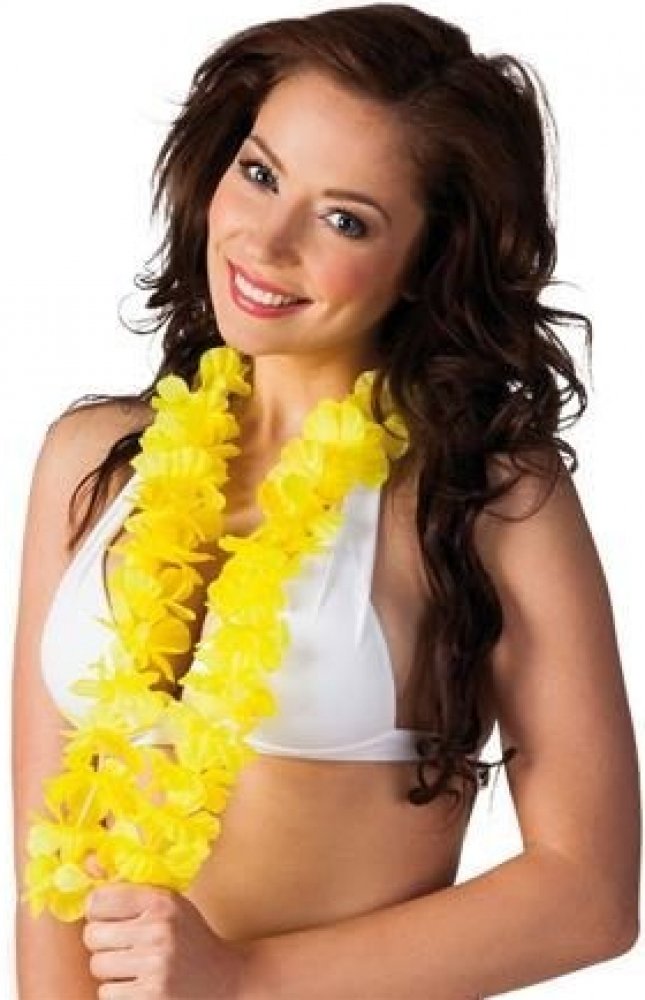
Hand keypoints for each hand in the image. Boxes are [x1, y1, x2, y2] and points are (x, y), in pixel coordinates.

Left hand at [83, 883, 252, 998]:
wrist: (224, 978)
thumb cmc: (188, 937)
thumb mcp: (168, 903)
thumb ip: (130, 888)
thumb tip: (88, 863)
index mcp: (161, 901)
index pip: (98, 900)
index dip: (97, 911)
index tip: (107, 917)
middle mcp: (158, 930)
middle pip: (92, 936)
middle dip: (103, 943)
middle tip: (124, 945)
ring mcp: (155, 966)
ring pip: (98, 966)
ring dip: (111, 970)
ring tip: (135, 965)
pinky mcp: (151, 996)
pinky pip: (107, 993)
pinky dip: (119, 992)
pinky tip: (140, 984)